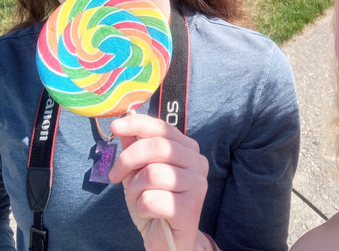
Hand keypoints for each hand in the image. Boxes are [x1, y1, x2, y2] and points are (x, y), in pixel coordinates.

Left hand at [109, 114, 208, 250]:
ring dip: (135, 188)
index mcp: (188, 148)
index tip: (115, 126)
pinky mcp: (191, 208)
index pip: (163, 128)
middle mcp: (197, 162)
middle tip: (115, 176)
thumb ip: (134, 148)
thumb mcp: (139, 172)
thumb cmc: (155, 202)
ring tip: (138, 198)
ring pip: (152, 173)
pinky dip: (142, 206)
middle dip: (128, 159)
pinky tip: (150, 212)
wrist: (169, 241)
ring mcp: (197, 184)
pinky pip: (152, 199)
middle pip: (158, 147)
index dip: (137, 124)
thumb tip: (124, 125)